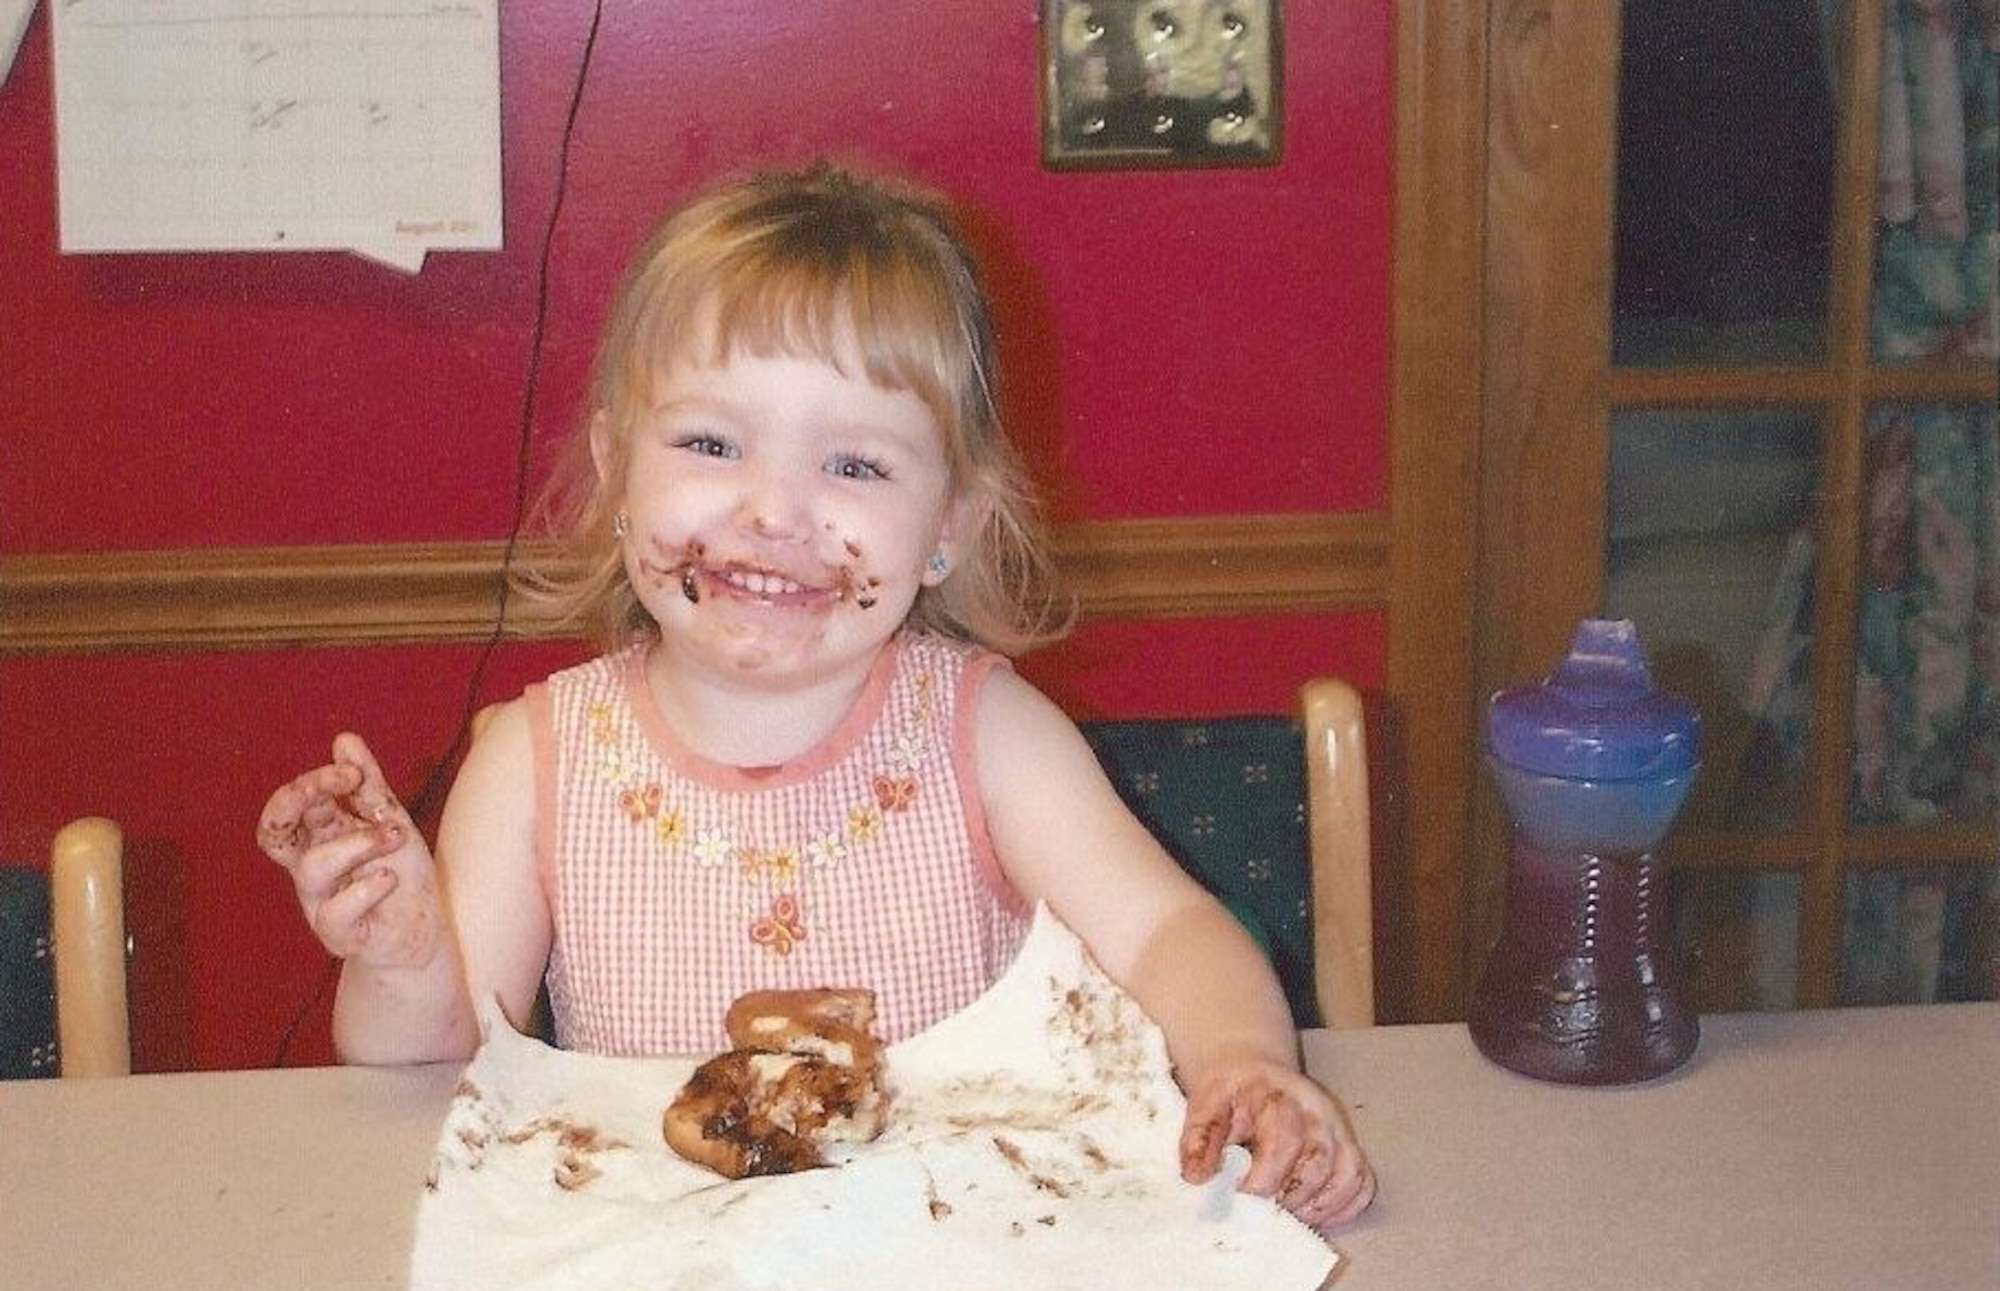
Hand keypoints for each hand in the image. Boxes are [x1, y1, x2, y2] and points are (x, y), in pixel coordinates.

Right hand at [256, 733, 443, 968]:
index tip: (353, 773)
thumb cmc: (400, 875)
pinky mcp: (340, 937)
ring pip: (312, 868)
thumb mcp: (389, 822)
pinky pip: (335, 914)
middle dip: (297, 798)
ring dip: (359, 842)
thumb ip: (368, 785)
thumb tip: (344, 739)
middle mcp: (311, 870)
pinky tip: (390, 878)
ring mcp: (320, 904)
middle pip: (273, 832)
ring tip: (395, 837)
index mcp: (319, 839)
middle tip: (343, 781)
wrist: (424, 932)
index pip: (291, 806)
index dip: (313, 783)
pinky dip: (366, 889)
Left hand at [1179, 1057, 1376, 1233]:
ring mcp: (1338, 1130)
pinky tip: (1312, 1213)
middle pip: (1320, 1160)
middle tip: (1265, 1211)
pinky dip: (1342, 1207)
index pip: (1285, 1138)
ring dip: (1317, 1206)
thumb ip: (1198, 1137)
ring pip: (1347, 1174)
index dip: (1267, 1176)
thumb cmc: (1232, 1093)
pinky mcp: (1349, 1147)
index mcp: (1279, 1096)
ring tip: (1286, 1213)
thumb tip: (1197, 1177)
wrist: (1254, 1072)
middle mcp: (1317, 1111)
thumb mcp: (1206, 1103)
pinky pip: (1361, 1184)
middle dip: (1291, 1196)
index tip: (1244, 1196)